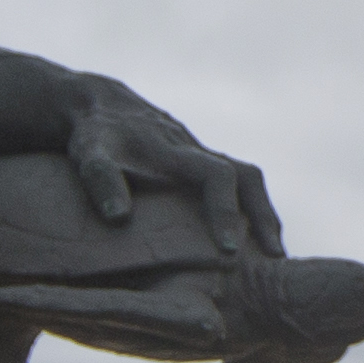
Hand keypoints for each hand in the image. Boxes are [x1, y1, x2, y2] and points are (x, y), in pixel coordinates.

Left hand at [61, 76, 283, 252]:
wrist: (102, 105)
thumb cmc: (94, 135)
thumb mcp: (88, 154)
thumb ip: (101, 180)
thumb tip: (119, 218)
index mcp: (176, 150)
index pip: (217, 176)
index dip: (225, 211)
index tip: (229, 249)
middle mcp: (198, 151)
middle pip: (249, 178)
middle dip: (264, 216)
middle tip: (275, 257)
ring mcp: (204, 157)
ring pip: (249, 183)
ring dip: (263, 216)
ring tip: (272, 256)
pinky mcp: (201, 165)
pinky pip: (238, 188)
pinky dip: (249, 213)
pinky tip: (249, 244)